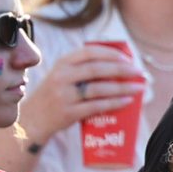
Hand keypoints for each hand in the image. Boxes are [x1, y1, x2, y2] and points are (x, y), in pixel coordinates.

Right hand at [14, 44, 147, 144]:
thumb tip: (118, 64)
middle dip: (122, 70)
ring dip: (122, 88)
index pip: (90, 52)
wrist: (33, 119)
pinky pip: (96, 106)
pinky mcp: (68, 113)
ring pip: (99, 89)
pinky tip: (126, 102)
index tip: (128, 58)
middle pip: (97, 69)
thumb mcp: (62, 75)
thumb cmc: (55, 94)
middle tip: (139, 73)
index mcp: (62, 63)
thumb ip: (82, 68)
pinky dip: (114, 103)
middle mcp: (62, 77)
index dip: (111, 54)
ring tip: (138, 88)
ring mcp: (64, 95)